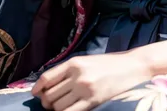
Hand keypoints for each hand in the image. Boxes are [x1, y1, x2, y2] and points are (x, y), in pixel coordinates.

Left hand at [31, 51, 150, 110]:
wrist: (132, 66)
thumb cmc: (108, 64)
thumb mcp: (86, 61)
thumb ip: (69, 70)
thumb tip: (48, 85)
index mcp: (74, 62)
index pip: (47, 78)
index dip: (37, 88)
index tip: (35, 94)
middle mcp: (77, 75)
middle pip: (50, 95)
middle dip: (47, 102)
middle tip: (52, 103)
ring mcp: (84, 89)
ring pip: (58, 107)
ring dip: (57, 110)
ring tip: (63, 107)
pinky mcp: (92, 101)